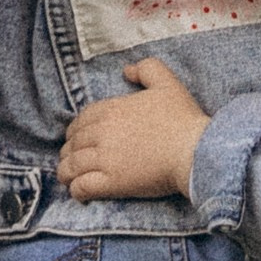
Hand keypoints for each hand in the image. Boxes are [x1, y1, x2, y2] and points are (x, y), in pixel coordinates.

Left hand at [60, 57, 210, 201]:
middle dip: (69, 151)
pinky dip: (76, 189)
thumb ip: (147, 69)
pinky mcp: (111, 182)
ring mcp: (105, 158)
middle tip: (72, 158)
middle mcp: (103, 132)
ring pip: (71, 165)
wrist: (194, 151)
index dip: (76, 129)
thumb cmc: (183, 118)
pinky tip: (78, 191)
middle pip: (73, 142)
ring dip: (66, 171)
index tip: (78, 138)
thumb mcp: (167, 82)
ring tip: (68, 177)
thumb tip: (127, 71)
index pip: (81, 119)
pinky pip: (82, 186)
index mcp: (112, 109)